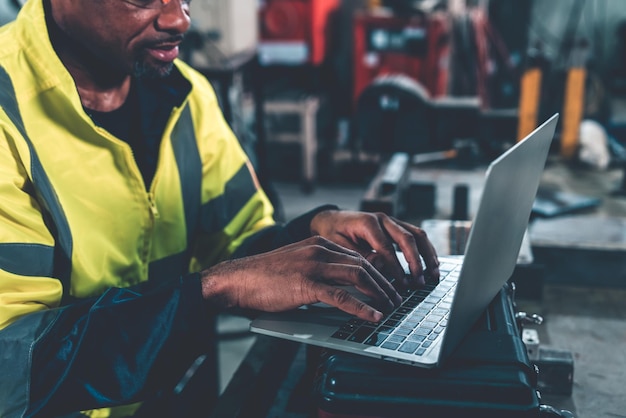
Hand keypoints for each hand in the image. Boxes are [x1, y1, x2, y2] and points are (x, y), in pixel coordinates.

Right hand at [199, 236, 402, 321]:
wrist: (237, 280)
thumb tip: (341, 289)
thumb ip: (318, 271)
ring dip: (379, 293)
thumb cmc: (263, 277)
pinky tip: (373, 316)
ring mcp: (313, 265)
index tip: (388, 286)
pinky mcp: (306, 284)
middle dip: (384, 283)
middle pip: (363, 264)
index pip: (357, 256)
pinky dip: (361, 307)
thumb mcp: (296, 266)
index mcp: (317, 244)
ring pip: (358, 276)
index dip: (377, 272)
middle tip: (396, 299)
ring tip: (390, 308)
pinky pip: (341, 296)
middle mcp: (319, 250)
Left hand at [310, 210, 439, 287]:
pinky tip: (432, 264)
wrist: (331, 219)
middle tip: (419, 282)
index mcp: (368, 223)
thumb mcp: (339, 245)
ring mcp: (391, 221)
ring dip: (427, 255)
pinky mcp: (396, 226)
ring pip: (417, 234)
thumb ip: (359, 255)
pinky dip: (426, 250)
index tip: (402, 284)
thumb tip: (379, 266)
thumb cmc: (333, 233)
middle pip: (407, 238)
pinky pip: (416, 235)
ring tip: (433, 274)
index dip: (396, 267)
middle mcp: (383, 219)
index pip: (386, 247)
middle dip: (416, 262)